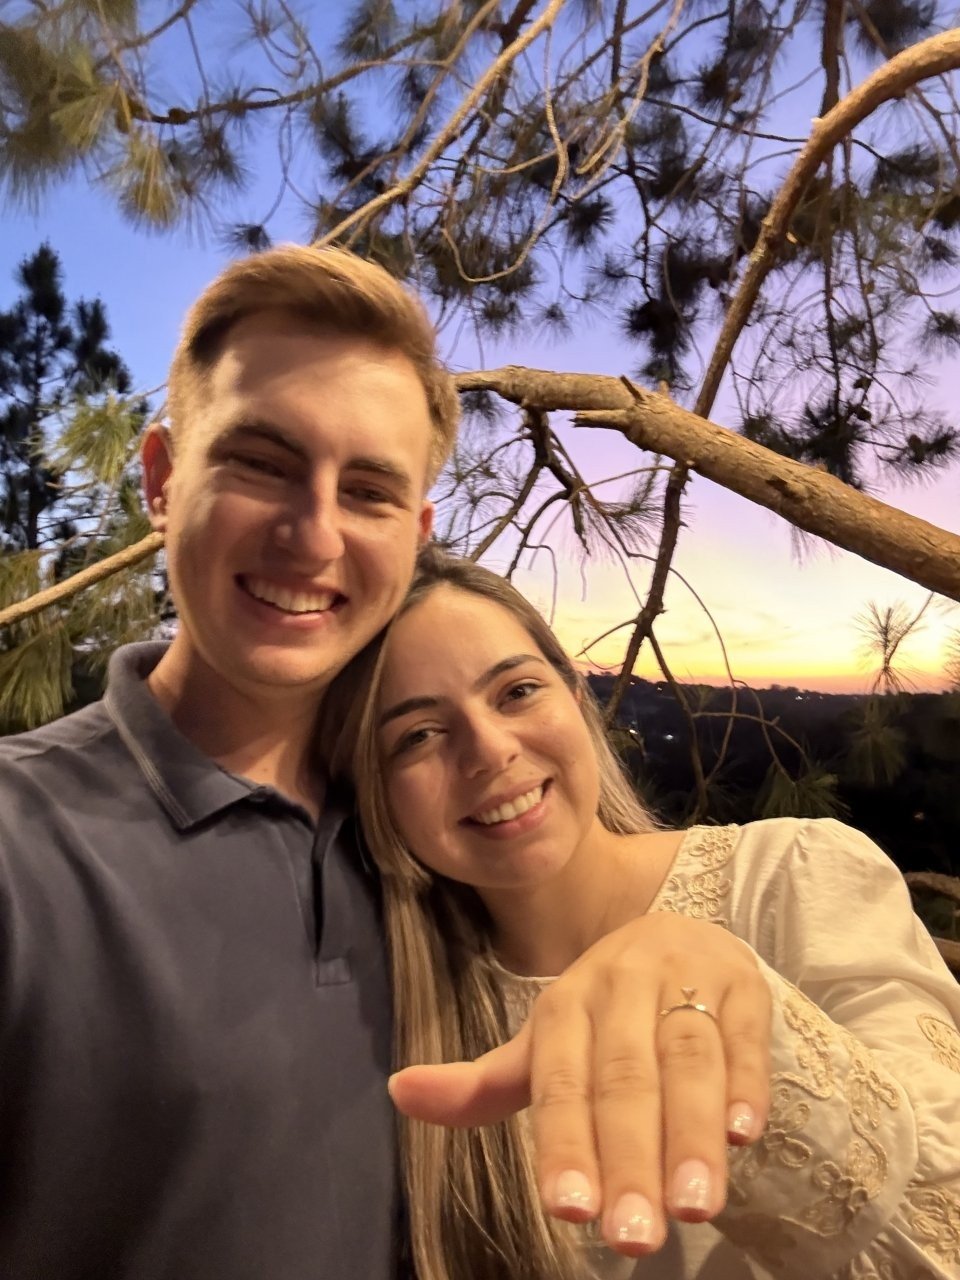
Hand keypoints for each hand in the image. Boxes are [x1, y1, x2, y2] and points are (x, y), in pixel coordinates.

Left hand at [388, 912, 771, 1255]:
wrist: (680, 934)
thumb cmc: (605, 1012)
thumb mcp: (545, 1044)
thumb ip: (484, 1083)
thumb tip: (399, 1091)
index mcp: (565, 1004)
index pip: (560, 1079)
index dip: (563, 1143)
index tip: (567, 1210)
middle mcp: (620, 986)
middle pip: (624, 1075)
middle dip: (627, 1157)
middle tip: (632, 1237)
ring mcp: (684, 979)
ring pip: (686, 1056)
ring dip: (689, 1131)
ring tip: (693, 1203)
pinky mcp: (742, 985)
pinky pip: (743, 1033)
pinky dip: (744, 1082)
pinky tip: (743, 1133)